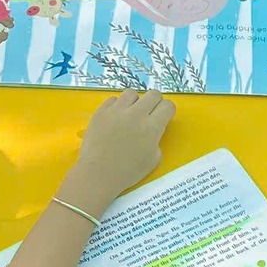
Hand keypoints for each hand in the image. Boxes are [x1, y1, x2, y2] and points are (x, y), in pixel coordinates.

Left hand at [62, 90, 172, 210]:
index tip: (162, 116)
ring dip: (134, 102)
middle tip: (148, 114)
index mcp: (152, 127)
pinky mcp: (101, 111)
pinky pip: (113, 99)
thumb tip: (152, 128)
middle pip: (153, 94)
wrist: (98, 173)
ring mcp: (117, 110)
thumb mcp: (153, 159)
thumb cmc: (128, 171)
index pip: (168, 105)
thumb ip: (156, 138)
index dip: (167, 110)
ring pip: (132, 93)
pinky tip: (114, 118)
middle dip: (154, 102)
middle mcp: (136, 114)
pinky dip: (116, 106)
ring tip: (129, 114)